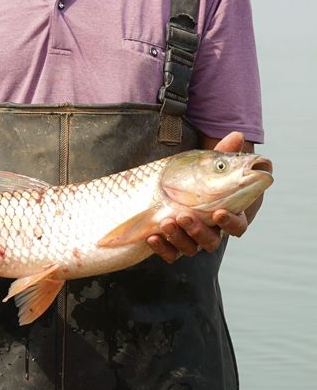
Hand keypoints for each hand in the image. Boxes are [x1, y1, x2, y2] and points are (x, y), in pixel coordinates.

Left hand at [148, 131, 250, 263]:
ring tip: (165, 222)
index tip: (219, 212)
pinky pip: (170, 254)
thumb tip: (238, 135)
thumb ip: (224, 153)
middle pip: (211, 241)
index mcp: (227, 215)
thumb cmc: (202, 178)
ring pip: (190, 249)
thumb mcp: (210, 165)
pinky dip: (162, 248)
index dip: (230, 222)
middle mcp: (211, 231)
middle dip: (197, 230)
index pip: (237, 227)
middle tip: (184, 215)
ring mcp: (192, 240)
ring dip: (178, 237)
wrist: (177, 187)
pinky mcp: (174, 245)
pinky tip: (152, 237)